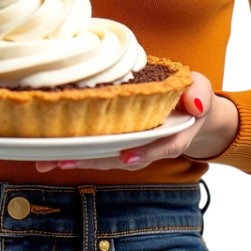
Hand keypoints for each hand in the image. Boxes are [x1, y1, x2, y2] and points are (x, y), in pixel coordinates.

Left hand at [35, 72, 237, 172]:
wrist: (187, 107)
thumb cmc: (190, 95)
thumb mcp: (200, 90)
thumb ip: (199, 95)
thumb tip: (194, 103)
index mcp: (172, 133)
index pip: (161, 146)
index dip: (144, 152)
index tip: (126, 157)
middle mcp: (148, 145)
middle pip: (121, 157)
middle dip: (93, 160)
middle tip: (65, 160)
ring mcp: (133, 145)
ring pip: (105, 156)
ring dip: (78, 159)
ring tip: (50, 159)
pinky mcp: (119, 140)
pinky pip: (98, 148)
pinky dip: (78, 151)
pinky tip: (53, 152)